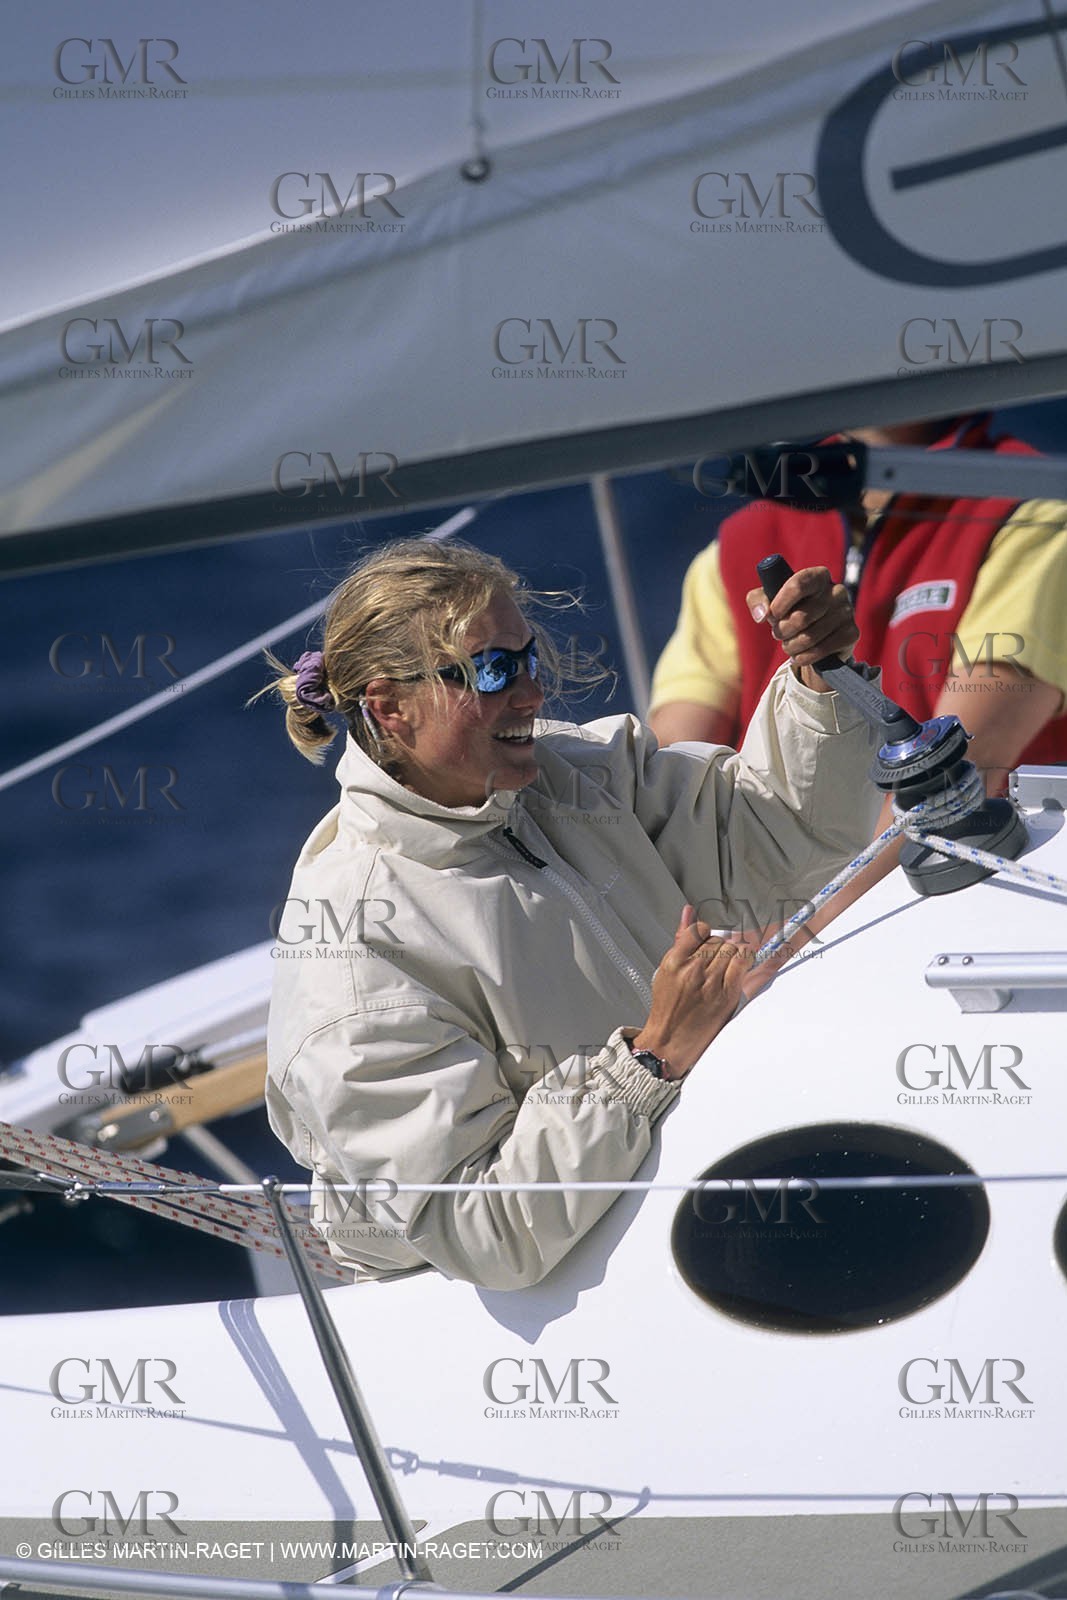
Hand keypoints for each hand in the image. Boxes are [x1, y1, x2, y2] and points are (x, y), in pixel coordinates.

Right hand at [632, 906, 752, 1078]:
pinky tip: (741, 964)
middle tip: (717, 958)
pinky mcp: (726, 995)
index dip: (706, 934)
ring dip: (733, 954)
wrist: (669, 1040)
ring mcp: (710, 983)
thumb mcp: (666, 969)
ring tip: (727, 964)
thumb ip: (681, 940)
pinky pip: (742, 964)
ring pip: (732, 950)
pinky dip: (745, 959)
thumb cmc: (668, 1006)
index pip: (699, 931)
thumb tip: (688, 911)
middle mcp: (692, 970)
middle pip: (718, 941)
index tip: (708, 941)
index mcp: (674, 961)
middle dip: (720, 946)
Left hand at [745, 566, 857, 692]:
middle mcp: (836, 590)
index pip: (798, 585)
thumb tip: (762, 615)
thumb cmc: (790, 610)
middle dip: (782, 631)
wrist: (816, 635)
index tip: (770, 617)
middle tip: (778, 634)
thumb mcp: (770, 601)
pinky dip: (804, 657)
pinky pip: (822, 649)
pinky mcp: (851, 632)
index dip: (780, 604)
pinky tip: (799, 656)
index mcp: (817, 576)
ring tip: (788, 645)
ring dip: (791, 646)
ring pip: (810, 636)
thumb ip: (758, 600)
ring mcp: (847, 611)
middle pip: (802, 617)